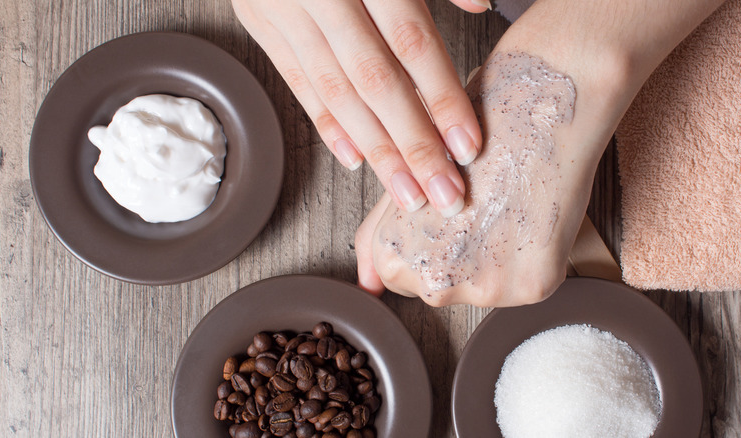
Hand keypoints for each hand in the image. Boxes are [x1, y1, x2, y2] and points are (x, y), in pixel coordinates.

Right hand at [232, 0, 488, 216]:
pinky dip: (326, 122)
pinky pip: (295, 80)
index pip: (410, 43)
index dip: (441, 97)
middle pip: (373, 81)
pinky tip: (355, 158)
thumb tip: (483, 4)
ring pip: (335, 92)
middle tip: (442, 195)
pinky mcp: (257, 17)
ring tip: (406, 192)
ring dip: (374, 149)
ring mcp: (281, 7)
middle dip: (411, 144)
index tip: (468, 146)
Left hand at [354, 47, 612, 306]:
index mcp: (394, 256)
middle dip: (457, 254)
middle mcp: (435, 282)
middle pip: (440, 287)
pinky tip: (529, 215)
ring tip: (504, 205)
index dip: (424, 240)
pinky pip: (526, 286)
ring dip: (494, 260)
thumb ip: (379, 236)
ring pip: (484, 289)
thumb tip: (368, 287)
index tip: (443, 212)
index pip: (399, 278)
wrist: (543, 101)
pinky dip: (531, 259)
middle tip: (478, 204)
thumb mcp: (409, 180)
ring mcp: (486, 288)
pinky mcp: (534, 285)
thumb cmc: (473, 129)